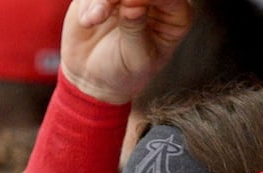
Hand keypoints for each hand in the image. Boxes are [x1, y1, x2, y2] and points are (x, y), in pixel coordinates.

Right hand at [61, 0, 193, 103]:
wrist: (93, 76)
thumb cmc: (123, 70)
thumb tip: (132, 4)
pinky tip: (87, 22)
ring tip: (94, 20)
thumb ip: (136, 30)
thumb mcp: (136, 58)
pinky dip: (88, 4)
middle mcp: (154, 0)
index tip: (128, 5)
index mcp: (175, 15)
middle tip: (106, 7)